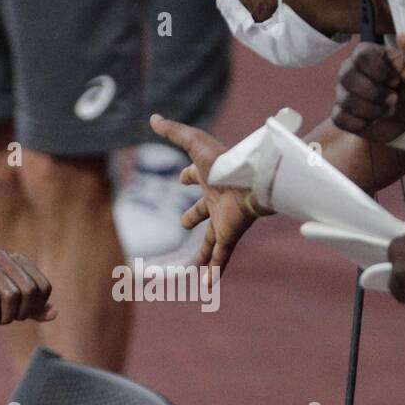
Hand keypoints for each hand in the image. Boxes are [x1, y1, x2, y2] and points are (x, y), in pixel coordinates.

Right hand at [0, 250, 56, 323]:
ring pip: (11, 296)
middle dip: (21, 313)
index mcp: (16, 261)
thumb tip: (55, 313)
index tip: (19, 315)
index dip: (35, 307)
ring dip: (5, 316)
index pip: (43, 286)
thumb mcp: (7, 306)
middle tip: (5, 319)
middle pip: (29, 291)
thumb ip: (31, 309)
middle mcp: (3, 257)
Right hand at [150, 113, 265, 274]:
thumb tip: (153, 117)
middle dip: (192, 216)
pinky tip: (208, 288)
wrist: (251, 180)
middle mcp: (215, 201)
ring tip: (194, 267)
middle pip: (202, 211)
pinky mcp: (229, 236)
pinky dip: (214, 273)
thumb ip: (174, 131)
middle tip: (183, 222)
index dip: (187, 177)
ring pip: (210, 242)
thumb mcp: (194, 142)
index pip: (195, 177)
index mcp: (208, 178)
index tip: (181, 179)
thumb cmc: (224, 160)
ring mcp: (222, 221)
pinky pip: (221, 258)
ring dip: (202, 254)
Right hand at [333, 33, 404, 145]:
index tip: (396, 81)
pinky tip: (373, 121)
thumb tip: (403, 35)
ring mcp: (344, 93)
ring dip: (372, 110)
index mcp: (370, 55)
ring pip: (345, 100)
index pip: (360, 55)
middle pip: (347, 76)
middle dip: (374, 93)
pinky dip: (360, 123)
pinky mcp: (341, 114)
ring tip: (388, 111)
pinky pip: (340, 118)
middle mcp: (352, 71)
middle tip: (394, 99)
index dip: (378, 70)